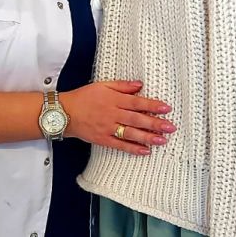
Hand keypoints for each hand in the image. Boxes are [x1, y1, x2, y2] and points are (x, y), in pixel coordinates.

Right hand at [61, 80, 175, 155]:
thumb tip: (140, 85)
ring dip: (147, 137)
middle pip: (137, 119)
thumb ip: (122, 86)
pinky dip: (132, 149)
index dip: (152, 105)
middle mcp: (112, 114)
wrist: (65, 112)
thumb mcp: (102, 85)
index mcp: (113, 100)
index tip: (166, 108)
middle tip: (170, 127)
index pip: (137, 102)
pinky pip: (119, 145)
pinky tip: (145, 151)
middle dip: (155, 123)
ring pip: (130, 133)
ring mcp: (107, 128)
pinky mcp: (102, 139)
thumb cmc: (84, 97)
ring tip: (162, 140)